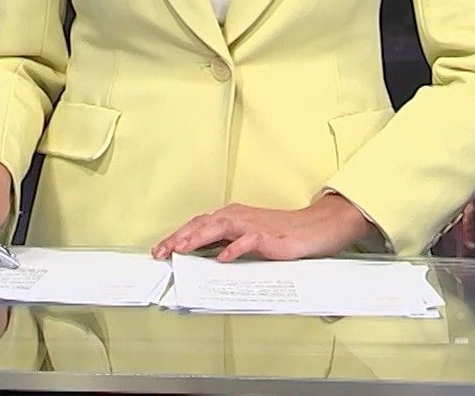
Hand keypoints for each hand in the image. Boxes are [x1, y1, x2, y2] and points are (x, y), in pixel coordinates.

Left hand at [151, 194, 373, 262]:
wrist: (314, 227)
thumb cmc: (282, 232)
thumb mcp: (249, 236)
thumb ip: (228, 241)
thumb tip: (203, 254)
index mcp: (232, 216)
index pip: (198, 224)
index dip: (178, 236)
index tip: (160, 250)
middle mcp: (238, 216)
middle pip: (202, 224)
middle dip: (179, 237)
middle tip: (161, 252)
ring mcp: (252, 225)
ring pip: (219, 227)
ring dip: (198, 238)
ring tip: (182, 250)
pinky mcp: (268, 236)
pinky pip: (248, 241)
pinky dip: (234, 249)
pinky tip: (223, 258)